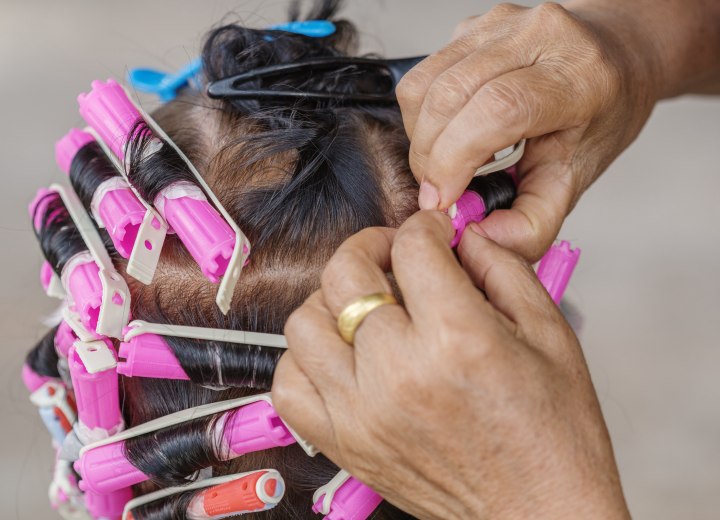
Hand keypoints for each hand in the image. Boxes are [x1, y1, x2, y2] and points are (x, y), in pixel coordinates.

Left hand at [272, 211, 629, 519]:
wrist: (540, 512)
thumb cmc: (552, 436)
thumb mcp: (549, 333)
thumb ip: (503, 268)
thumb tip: (464, 236)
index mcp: (457, 339)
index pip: (411, 248)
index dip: (423, 227)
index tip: (433, 234)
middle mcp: (399, 374)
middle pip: (345, 273)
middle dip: (371, 247)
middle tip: (393, 254)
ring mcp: (361, 413)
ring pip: (305, 322)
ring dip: (333, 300)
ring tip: (365, 306)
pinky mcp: (344, 443)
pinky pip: (289, 384)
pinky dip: (306, 359)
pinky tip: (341, 355)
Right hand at [396, 2, 658, 259]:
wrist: (613, 56)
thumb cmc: (599, 114)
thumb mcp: (576, 176)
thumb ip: (534, 221)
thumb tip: (480, 239)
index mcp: (577, 76)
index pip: (499, 108)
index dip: (456, 158)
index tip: (442, 199)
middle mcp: (538, 37)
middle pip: (450, 95)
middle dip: (429, 157)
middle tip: (440, 191)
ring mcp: (499, 25)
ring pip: (424, 86)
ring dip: (420, 138)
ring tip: (447, 160)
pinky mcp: (471, 26)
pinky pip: (422, 77)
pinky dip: (422, 116)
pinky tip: (451, 130)